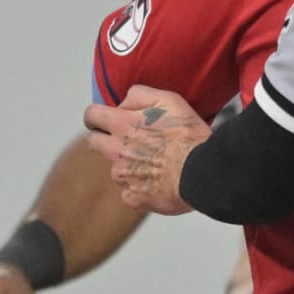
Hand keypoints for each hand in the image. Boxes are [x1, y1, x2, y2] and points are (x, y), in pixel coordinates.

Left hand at [84, 85, 209, 213]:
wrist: (202, 173)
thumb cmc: (189, 137)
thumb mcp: (168, 100)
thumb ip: (139, 95)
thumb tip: (122, 103)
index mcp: (123, 125)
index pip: (92, 115)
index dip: (95, 115)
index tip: (102, 119)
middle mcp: (117, 151)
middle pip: (94, 142)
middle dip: (104, 139)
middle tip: (126, 140)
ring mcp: (123, 177)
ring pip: (115, 169)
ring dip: (128, 165)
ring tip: (155, 163)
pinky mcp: (133, 198)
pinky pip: (129, 192)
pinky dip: (140, 187)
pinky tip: (158, 182)